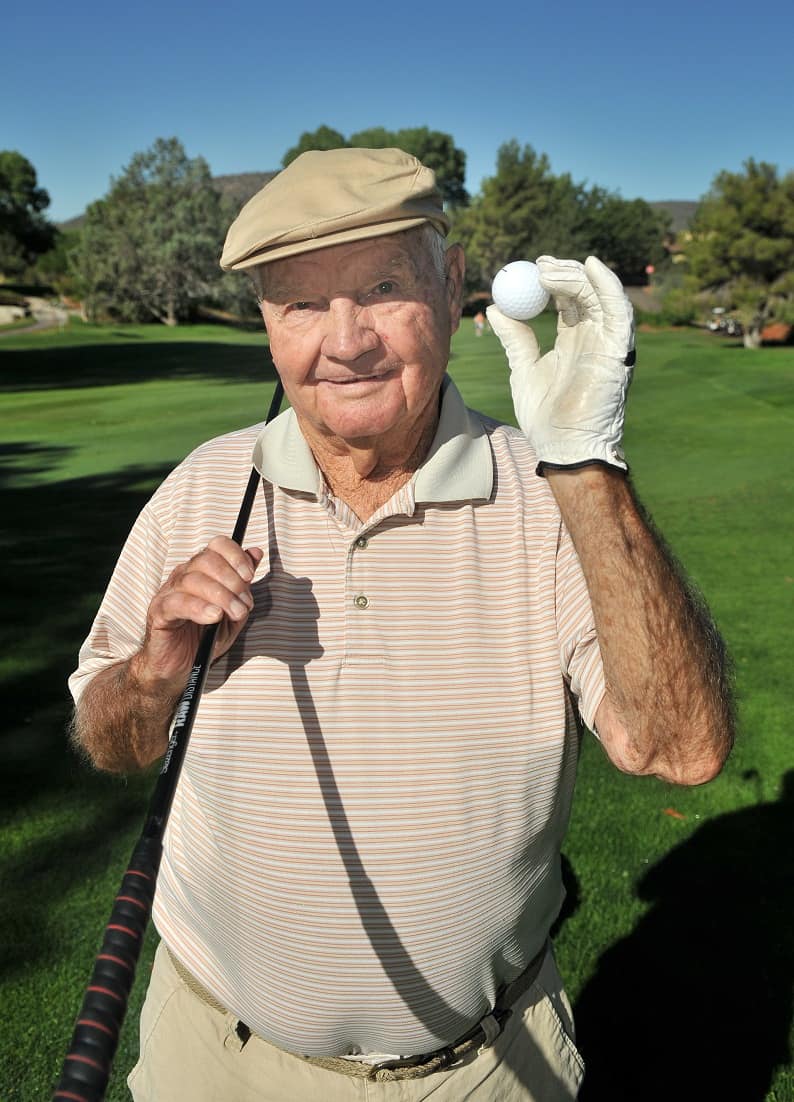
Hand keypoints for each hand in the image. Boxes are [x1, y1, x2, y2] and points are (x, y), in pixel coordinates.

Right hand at [133, 536, 263, 690]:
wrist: (181, 667)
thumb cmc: (206, 637)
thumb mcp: (234, 611)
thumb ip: (243, 584)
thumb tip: (255, 552)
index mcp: (201, 571)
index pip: (216, 546)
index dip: (235, 556)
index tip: (250, 575)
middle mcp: (183, 576)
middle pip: (206, 560)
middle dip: (232, 580)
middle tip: (244, 605)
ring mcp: (169, 593)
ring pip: (193, 580)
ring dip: (221, 596)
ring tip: (234, 614)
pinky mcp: (159, 612)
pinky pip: (177, 602)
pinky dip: (199, 607)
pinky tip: (213, 616)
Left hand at [486, 256, 634, 471]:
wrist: (562, 445)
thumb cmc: (545, 415)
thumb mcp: (523, 368)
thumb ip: (514, 338)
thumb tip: (495, 307)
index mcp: (573, 340)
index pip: (568, 299)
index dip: (553, 280)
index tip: (532, 267)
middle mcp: (594, 337)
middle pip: (585, 291)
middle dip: (564, 272)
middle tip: (539, 264)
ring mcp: (608, 342)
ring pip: (599, 294)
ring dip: (575, 276)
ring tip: (546, 271)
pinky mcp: (619, 350)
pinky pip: (619, 310)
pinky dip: (608, 284)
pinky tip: (590, 265)